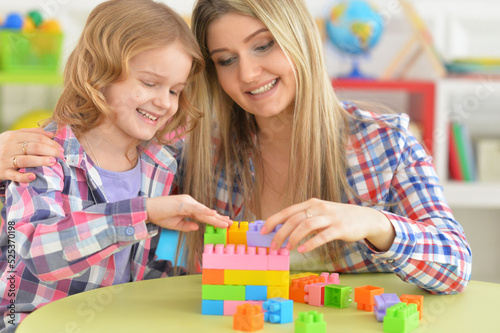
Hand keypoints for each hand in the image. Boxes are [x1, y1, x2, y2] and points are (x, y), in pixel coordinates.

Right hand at [0, 128, 62, 182]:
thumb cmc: (3, 147)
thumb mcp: (13, 136)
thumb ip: (32, 133)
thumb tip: (51, 133)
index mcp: (13, 136)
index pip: (36, 138)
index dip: (51, 143)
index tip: (60, 149)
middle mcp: (9, 147)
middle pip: (33, 147)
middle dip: (49, 151)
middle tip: (60, 156)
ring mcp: (5, 160)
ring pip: (25, 160)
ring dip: (40, 161)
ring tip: (53, 162)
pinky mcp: (2, 173)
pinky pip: (14, 176)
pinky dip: (24, 177)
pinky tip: (34, 177)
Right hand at [146, 194, 231, 231]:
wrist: (147, 210)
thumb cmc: (160, 215)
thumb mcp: (176, 225)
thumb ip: (187, 226)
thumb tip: (198, 228)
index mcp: (189, 207)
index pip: (204, 214)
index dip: (215, 219)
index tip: (225, 222)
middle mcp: (190, 202)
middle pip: (207, 212)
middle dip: (219, 219)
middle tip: (231, 223)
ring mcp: (187, 202)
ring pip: (204, 211)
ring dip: (215, 217)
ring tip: (226, 222)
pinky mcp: (182, 204)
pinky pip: (195, 209)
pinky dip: (205, 211)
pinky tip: (213, 214)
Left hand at [261, 198, 394, 252]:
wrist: (365, 218)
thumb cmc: (338, 218)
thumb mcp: (320, 214)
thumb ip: (305, 219)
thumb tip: (284, 231)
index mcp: (311, 203)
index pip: (288, 211)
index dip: (273, 221)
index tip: (263, 231)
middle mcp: (319, 207)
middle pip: (294, 219)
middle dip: (280, 233)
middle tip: (273, 246)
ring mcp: (329, 217)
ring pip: (306, 225)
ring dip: (293, 238)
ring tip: (287, 249)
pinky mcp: (340, 228)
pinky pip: (322, 236)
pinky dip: (310, 243)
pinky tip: (302, 250)